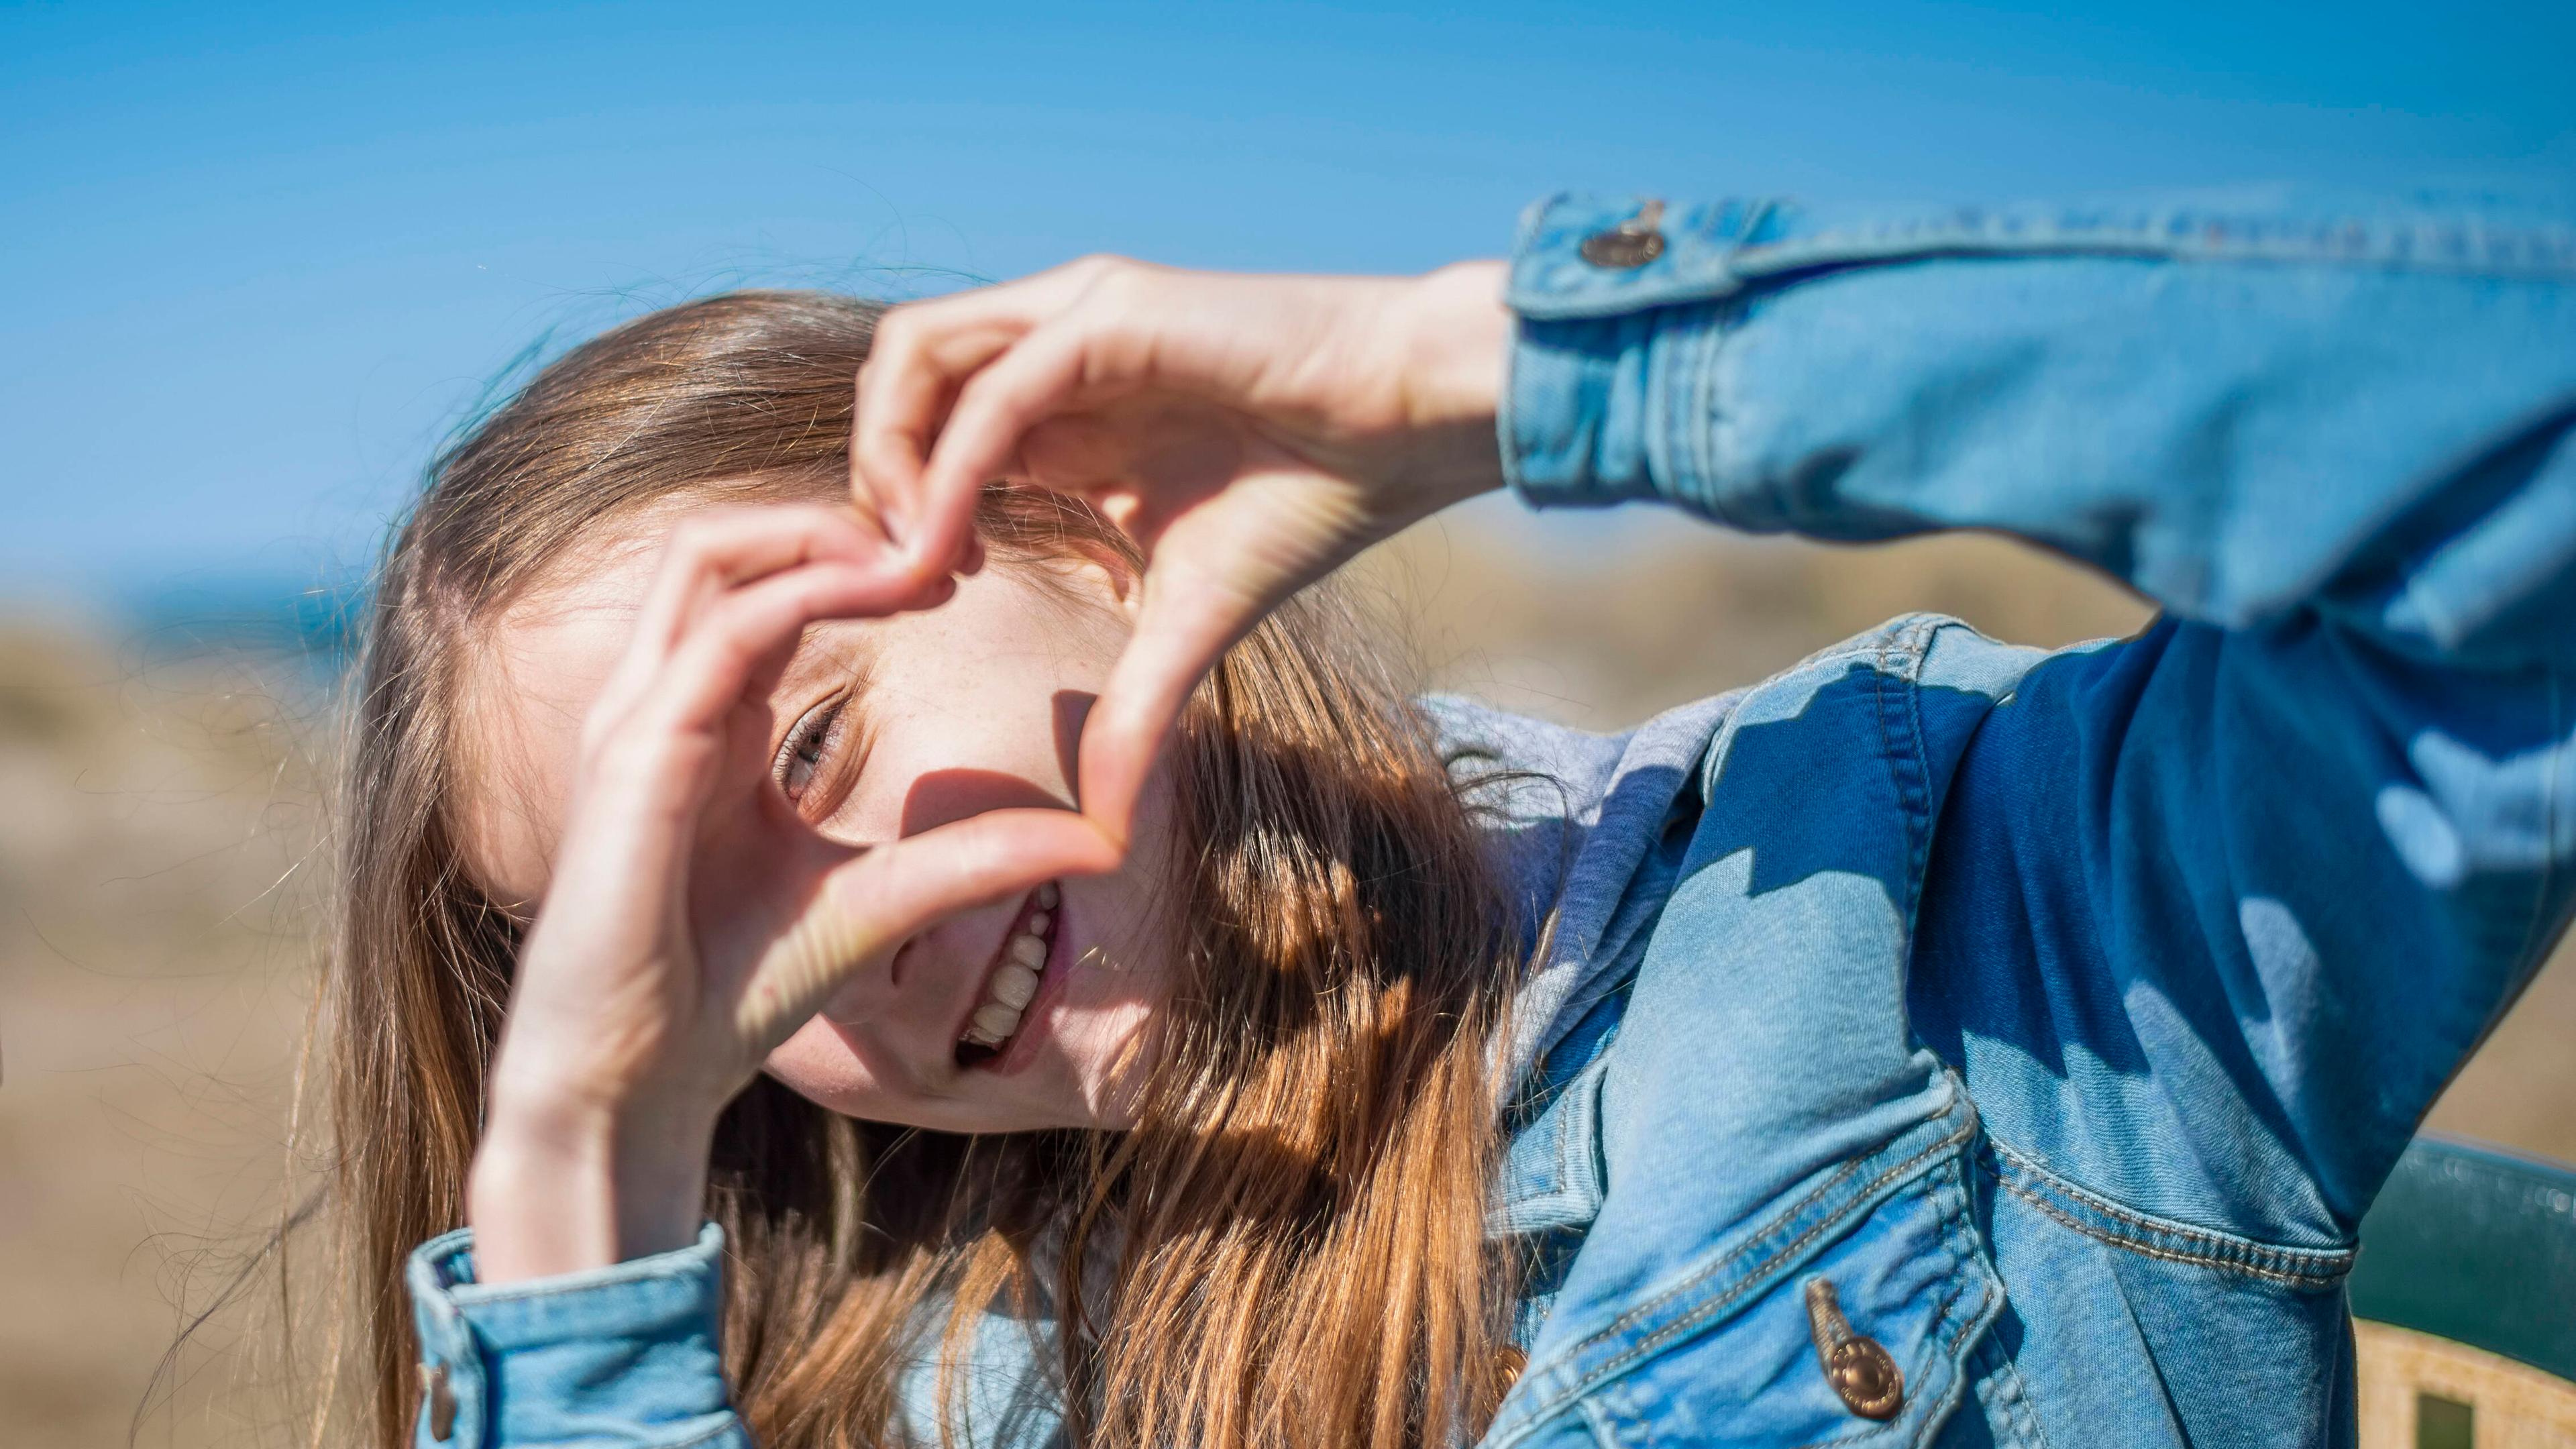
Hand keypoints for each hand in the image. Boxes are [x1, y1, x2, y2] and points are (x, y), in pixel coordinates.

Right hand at [468, 506, 1115, 1280]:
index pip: (765, 587)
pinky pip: (716, 634)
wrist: (636, 1084)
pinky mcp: (635, 756)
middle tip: (950, 532)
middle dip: (837, 519)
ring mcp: (637, 721)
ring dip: (817, 533)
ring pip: (706, 556)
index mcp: (708, 723)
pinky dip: (803, 593)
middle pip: (726, 544)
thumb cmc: (733, 994)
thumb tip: (1100, 842)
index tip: (961, 569)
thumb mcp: (885, 901)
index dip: (858, 559)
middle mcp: (662, 703)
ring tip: (921, 548)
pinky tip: (886, 592)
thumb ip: (975, 857)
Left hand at [853, 258, 1511, 844]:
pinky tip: (947, 543)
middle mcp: (1055, 343)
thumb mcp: (1193, 619)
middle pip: (896, 378)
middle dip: (866, 478)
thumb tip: (1104, 833)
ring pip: (916, 356)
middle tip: (889, 577)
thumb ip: (1132, 709)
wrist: (1417, 422)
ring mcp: (1078, 317)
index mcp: (1064, 400)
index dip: (897, 507)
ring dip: (885, 458)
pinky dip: (949, 463)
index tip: (921, 594)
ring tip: (905, 556)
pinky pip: (996, 388)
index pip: (926, 424)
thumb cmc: (1318, 494)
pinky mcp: (1113, 314)